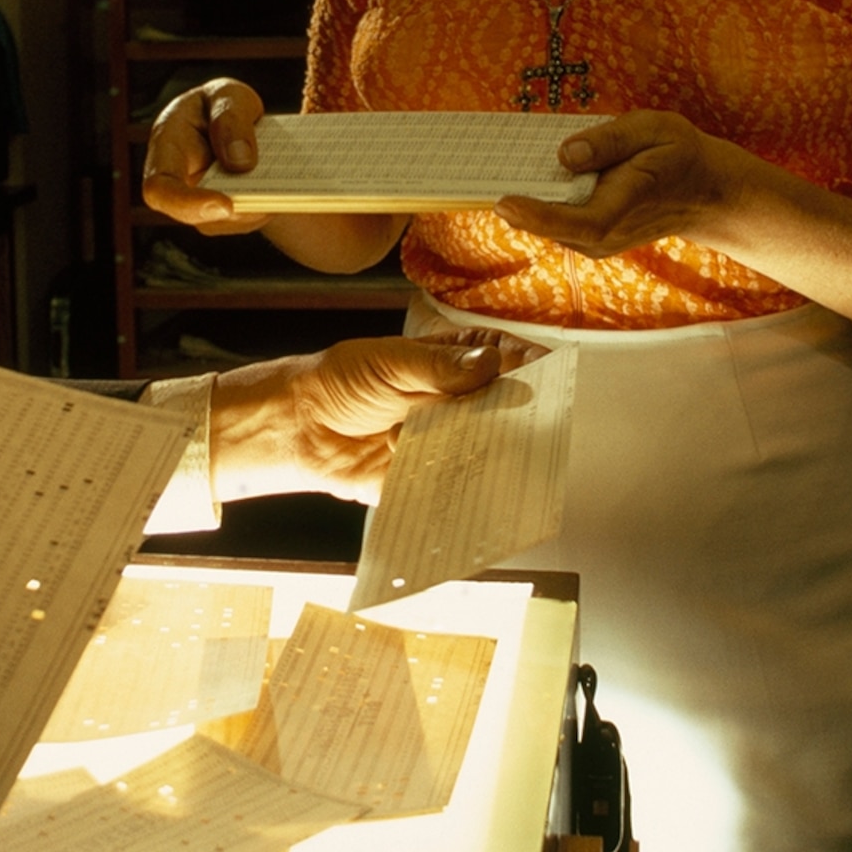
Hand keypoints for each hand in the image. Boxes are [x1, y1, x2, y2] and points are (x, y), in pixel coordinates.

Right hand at [140, 78, 270, 232]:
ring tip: (285, 178)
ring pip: (229, 221)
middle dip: (240, 209)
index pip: (160, 188)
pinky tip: (285, 185)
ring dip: (260, 204)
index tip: (227, 204)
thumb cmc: (225, 106)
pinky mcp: (222, 217)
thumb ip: (230, 118)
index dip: (187, 203)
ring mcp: (198, 204)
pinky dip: (269, 203)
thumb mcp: (229, 95)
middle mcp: (177, 183)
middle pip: (195, 216)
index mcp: (167, 146)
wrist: (238, 124)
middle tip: (277, 194)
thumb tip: (241, 162)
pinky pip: (247, 219)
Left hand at [209, 331, 545, 502]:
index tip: (550, 375)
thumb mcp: (388, 363)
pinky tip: (482, 491)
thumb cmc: (342, 381)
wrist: (301, 428)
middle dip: (521, 416)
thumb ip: (437, 366)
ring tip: (515, 459)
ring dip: (499, 453)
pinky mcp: (430, 475)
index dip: (529, 367)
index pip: (503, 360)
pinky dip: (471, 487)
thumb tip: (490, 364)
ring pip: (487, 446)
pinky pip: (458, 483)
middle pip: (504, 407)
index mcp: (452, 362)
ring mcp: (446, 439)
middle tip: (538, 423)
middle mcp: (456, 401)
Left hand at [495, 110, 759, 259]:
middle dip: (517, 209)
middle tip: (481, 178)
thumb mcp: (653, 129)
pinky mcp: (593, 240)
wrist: (704, 191)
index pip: (582, 221)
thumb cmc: (678, 153)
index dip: (540, 216)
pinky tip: (523, 183)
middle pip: (555, 229)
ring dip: (524, 208)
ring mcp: (601, 242)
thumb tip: (565, 154)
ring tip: (496, 176)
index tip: (504, 201)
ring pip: (552, 230)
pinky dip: (537, 207)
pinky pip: (558, 226)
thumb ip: (610, 141)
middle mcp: (611, 232)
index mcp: (628, 200)